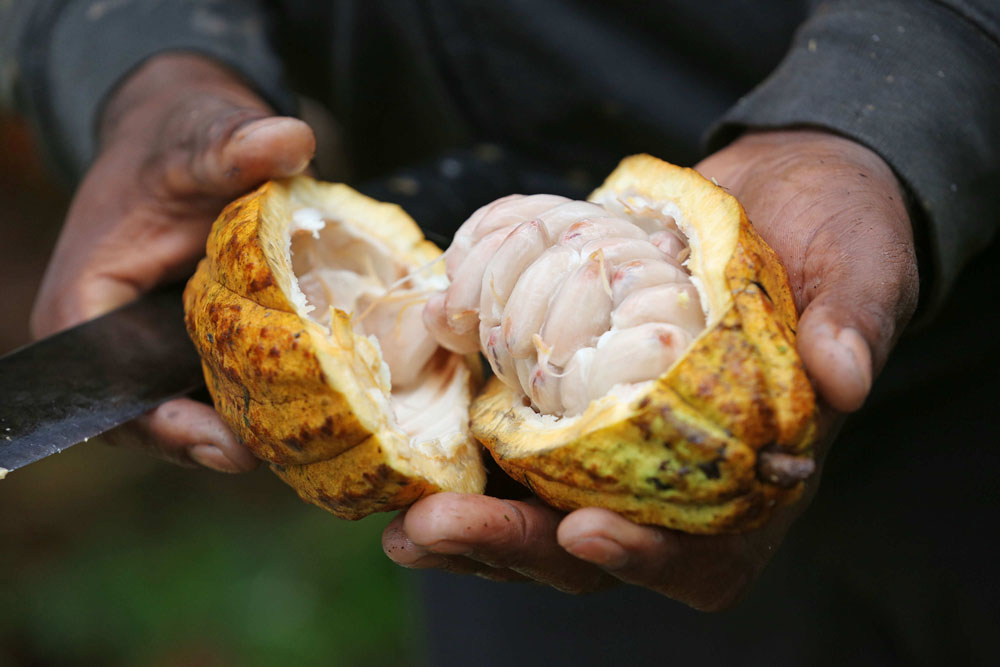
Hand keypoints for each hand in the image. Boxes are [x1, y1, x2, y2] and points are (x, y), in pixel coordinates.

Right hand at [31, 54, 315, 471]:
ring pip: (191, 413)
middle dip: (214, 441)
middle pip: (153, 418)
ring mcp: (154, 350)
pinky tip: (313, 409)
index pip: (109, 388)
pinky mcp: (194, 348)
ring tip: (304, 443)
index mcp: (85, 305)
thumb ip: (233, 144)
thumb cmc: (179, 140)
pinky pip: (220, 389)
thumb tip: (288, 142)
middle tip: (283, 455)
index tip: (228, 445)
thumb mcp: (201, 137)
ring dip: (242, 428)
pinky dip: (258, 400)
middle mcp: (112, 342)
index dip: (164, 427)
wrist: (190, 139)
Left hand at [382, 130, 918, 608]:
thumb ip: (855, 320)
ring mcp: (616, 443)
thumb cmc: (835, 235)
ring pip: (541, 514)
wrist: (778, 194)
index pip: (705, 553)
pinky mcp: (570, 400)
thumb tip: (846, 379)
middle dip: (518, 546)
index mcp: (754, 475)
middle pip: (597, 544)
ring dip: (472, 526)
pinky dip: (463, 461)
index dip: (650, 558)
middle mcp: (678, 475)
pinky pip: (514, 449)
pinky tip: (407, 462)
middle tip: (438, 529)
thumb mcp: (861, 267)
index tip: (589, 530)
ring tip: (403, 526)